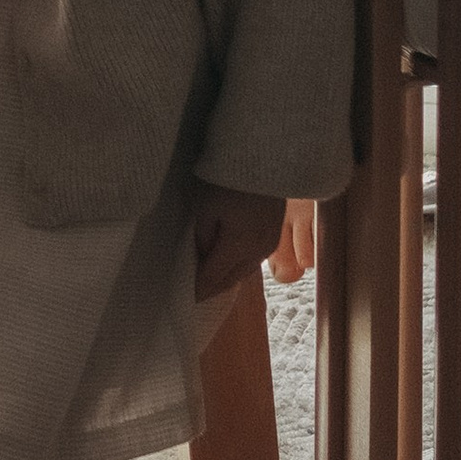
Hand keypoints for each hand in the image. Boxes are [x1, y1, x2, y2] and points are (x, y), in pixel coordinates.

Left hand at [193, 182, 285, 300]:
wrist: (264, 160)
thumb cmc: (230, 180)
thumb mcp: (207, 207)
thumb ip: (203, 236)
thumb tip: (202, 256)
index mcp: (239, 245)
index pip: (213, 276)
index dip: (199, 288)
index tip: (186, 298)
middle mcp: (258, 251)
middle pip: (231, 279)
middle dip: (212, 289)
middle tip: (196, 296)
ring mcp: (269, 245)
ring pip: (244, 272)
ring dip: (226, 279)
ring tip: (209, 284)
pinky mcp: (274, 236)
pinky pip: (253, 261)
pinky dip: (238, 268)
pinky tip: (229, 266)